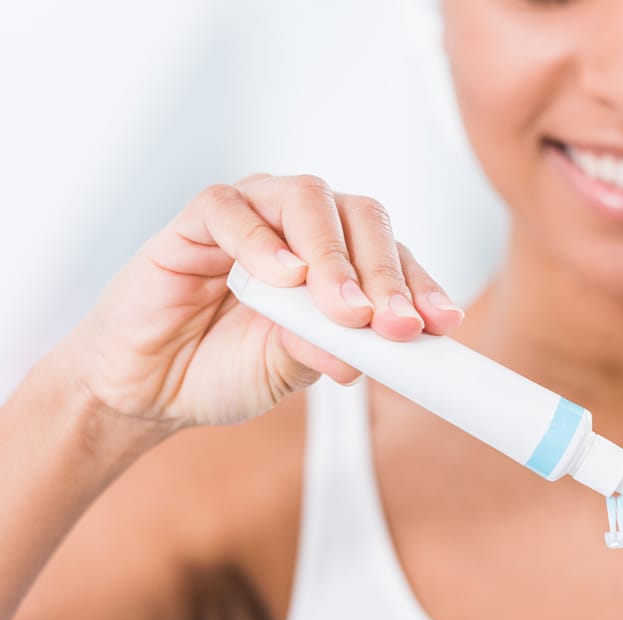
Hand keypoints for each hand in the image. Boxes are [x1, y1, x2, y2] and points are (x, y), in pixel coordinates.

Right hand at [60, 173, 463, 430]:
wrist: (149, 386)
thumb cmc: (226, 367)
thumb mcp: (290, 370)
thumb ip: (327, 350)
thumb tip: (368, 349)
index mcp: (339, 262)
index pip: (392, 257)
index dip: (420, 287)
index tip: (441, 323)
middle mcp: (303, 229)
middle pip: (361, 217)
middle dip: (383, 273)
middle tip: (391, 323)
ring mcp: (253, 217)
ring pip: (306, 199)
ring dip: (332, 255)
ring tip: (342, 309)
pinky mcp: (197, 221)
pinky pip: (231, 208)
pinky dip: (260, 239)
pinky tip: (280, 277)